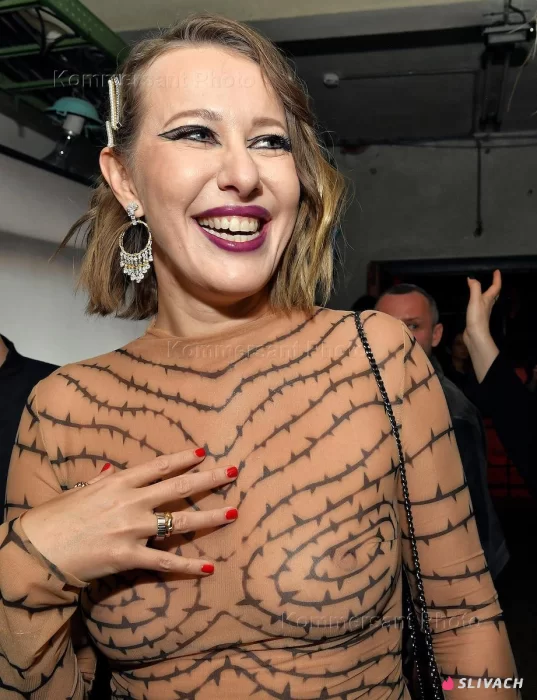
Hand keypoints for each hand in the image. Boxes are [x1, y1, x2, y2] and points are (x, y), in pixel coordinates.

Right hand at [20, 449, 238, 581]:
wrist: (38, 549)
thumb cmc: (56, 516)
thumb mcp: (80, 490)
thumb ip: (103, 479)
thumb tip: (115, 468)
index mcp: (119, 482)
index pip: (159, 466)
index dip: (183, 458)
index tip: (203, 452)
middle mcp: (131, 501)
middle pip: (179, 487)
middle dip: (209, 478)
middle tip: (233, 471)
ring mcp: (133, 529)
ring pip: (180, 521)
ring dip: (210, 517)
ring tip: (233, 512)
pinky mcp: (130, 556)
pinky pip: (165, 561)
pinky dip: (189, 566)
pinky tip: (209, 567)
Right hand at [464, 269, 501, 345]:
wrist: (475, 335)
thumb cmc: (477, 318)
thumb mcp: (475, 300)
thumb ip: (474, 288)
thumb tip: (471, 278)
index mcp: (488, 300)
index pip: (495, 287)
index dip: (497, 278)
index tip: (496, 271)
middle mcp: (487, 304)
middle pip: (493, 293)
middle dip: (494, 285)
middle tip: (492, 278)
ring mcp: (483, 311)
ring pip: (487, 299)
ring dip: (486, 292)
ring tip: (483, 287)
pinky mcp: (477, 317)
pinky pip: (479, 305)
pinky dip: (477, 300)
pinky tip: (473, 301)